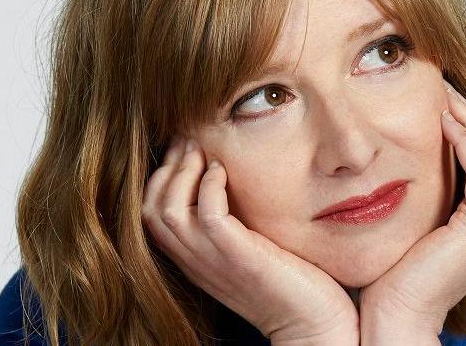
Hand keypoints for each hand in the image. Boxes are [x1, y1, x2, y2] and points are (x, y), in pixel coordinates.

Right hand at [142, 136, 358, 344]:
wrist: (314, 325)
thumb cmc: (291, 282)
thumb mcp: (251, 247)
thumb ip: (235, 222)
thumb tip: (231, 179)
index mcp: (196, 258)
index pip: (152, 214)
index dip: (162, 176)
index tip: (185, 149)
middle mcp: (196, 261)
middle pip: (151, 209)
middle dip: (166, 167)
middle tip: (189, 140)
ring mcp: (215, 260)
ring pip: (167, 211)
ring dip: (183, 172)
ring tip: (203, 150)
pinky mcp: (240, 257)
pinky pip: (208, 215)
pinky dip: (209, 185)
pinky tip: (224, 170)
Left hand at [359, 79, 465, 342]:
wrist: (393, 318)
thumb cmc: (390, 275)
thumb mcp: (402, 221)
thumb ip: (408, 191)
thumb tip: (380, 158)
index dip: (461, 120)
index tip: (432, 93)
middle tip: (439, 79)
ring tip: (440, 89)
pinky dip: (465, 137)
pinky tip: (440, 116)